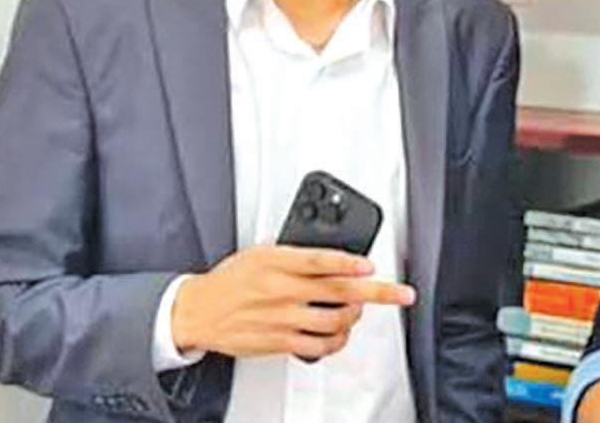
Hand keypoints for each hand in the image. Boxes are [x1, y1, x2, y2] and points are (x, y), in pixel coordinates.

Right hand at [171, 244, 415, 360]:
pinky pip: (318, 346)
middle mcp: (282, 290)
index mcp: (277, 262)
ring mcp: (282, 318)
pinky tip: (341, 336)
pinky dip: (337, 342)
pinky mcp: (279, 341)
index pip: (321, 261)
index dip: (350, 263)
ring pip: (334, 321)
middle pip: (339, 291)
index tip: (371, 265)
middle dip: (378, 292)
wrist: (197, 311)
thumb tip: (332, 258)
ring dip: (356, 317)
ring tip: (360, 310)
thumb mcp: (260, 253)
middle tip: (402, 293)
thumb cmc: (230, 280)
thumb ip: (295, 255)